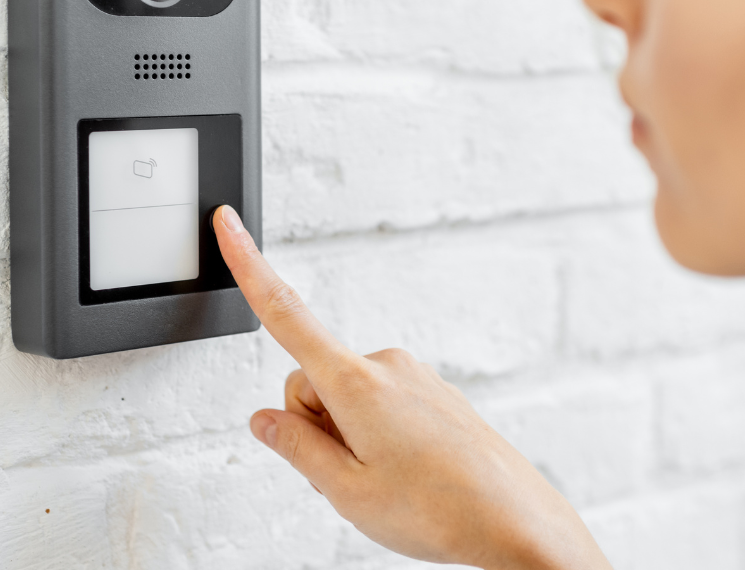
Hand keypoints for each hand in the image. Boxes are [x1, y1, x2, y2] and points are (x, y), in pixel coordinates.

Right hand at [213, 206, 610, 569]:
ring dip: (350, 436)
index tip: (228, 222)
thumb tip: (265, 420)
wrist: (516, 522)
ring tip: (389, 480)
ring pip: (348, 398)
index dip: (249, 267)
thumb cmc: (440, 510)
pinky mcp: (434, 391)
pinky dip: (380, 436)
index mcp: (356, 383)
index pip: (285, 315)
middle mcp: (387, 365)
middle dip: (316, 427)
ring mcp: (415, 376)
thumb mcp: (346, 491)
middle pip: (313, 382)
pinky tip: (409, 472)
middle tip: (352, 475)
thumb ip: (296, 449)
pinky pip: (382, 405)